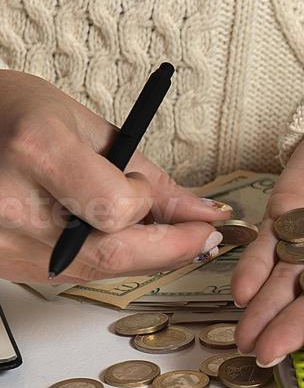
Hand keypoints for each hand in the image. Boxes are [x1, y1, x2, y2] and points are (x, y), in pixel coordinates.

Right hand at [0, 72, 229, 284]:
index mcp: (35, 151)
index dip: (146, 202)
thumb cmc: (9, 114)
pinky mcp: (7, 265)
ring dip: (143, 255)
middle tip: (201, 234)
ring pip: (98, 271)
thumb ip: (147, 173)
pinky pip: (74, 273)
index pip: (116, 207)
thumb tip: (199, 210)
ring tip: (162, 230)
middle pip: (112, 254)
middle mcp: (12, 204)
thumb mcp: (82, 123)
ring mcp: (5, 243)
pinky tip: (119, 237)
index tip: (160, 193)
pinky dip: (108, 258)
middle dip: (170, 248)